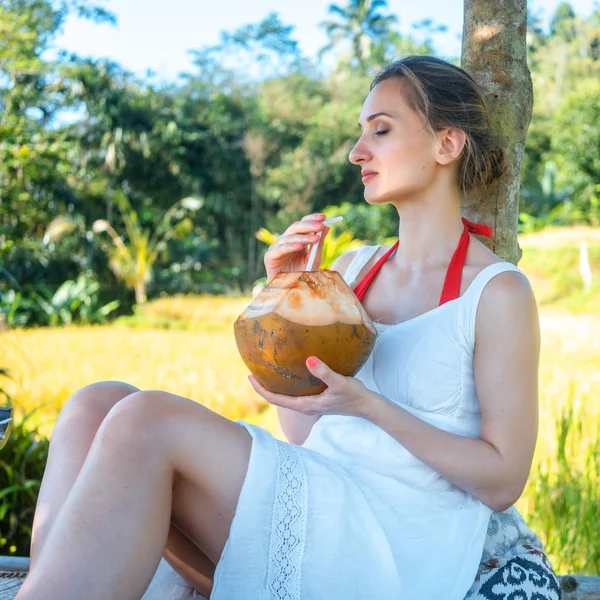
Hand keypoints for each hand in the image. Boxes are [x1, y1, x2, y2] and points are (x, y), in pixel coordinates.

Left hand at [248, 356, 373, 417]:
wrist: (367, 405)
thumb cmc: (354, 395)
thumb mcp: (340, 382)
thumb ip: (324, 372)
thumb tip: (309, 360)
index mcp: (305, 405)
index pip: (275, 400)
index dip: (261, 389)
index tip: (250, 376)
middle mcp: (305, 407)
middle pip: (277, 398)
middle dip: (263, 386)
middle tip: (253, 369)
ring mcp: (310, 404)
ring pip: (286, 396)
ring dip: (274, 385)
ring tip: (266, 370)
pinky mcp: (316, 399)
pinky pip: (295, 392)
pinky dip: (287, 384)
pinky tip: (289, 371)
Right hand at [264, 213, 330, 281]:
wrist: (291, 292)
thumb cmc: (302, 275)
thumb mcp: (313, 259)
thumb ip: (319, 244)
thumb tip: (327, 226)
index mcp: (295, 239)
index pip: (302, 223)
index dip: (311, 218)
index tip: (324, 217)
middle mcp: (285, 241)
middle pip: (295, 227)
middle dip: (309, 225)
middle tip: (321, 225)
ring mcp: (276, 248)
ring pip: (288, 237)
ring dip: (303, 237)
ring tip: (315, 239)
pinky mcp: (269, 257)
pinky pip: (279, 249)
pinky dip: (289, 246)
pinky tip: (299, 246)